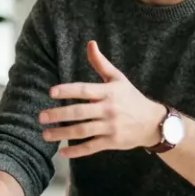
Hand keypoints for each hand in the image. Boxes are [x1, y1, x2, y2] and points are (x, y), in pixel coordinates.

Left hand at [40, 40, 166, 158]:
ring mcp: (110, 127)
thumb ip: (101, 63)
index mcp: (108, 92)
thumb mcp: (118, 79)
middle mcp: (109, 109)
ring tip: (45, 134)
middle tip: (41, 117)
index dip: (67, 90)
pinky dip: (76, 151)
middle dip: (59, 115)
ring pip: (82, 131)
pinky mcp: (112, 142)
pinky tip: (62, 151)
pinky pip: (91, 147)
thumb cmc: (131, 98)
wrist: (153, 123)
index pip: (84, 90)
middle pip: (80, 112)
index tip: (51, 92)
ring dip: (62, 133)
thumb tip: (90, 43)